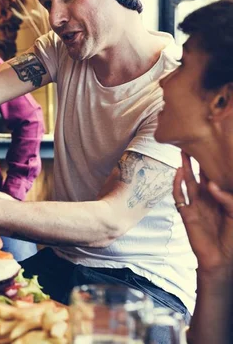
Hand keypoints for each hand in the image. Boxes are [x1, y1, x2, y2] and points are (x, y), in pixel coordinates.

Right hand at [173, 151, 232, 274]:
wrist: (221, 259)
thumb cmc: (232, 238)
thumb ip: (228, 199)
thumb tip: (211, 184)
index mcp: (221, 199)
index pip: (216, 178)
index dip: (215, 165)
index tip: (214, 149)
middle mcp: (207, 200)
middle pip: (200, 176)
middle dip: (198, 161)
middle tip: (194, 144)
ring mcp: (196, 206)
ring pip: (189, 182)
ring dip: (186, 168)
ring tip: (184, 153)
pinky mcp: (186, 214)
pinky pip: (179, 196)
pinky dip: (177, 184)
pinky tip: (178, 173)